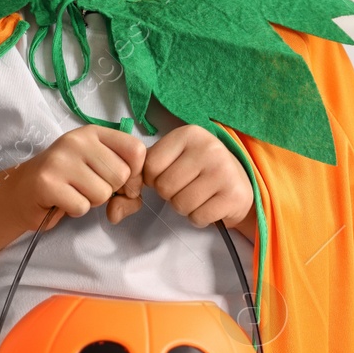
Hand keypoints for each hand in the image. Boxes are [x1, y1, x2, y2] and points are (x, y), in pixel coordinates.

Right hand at [13, 124, 145, 231]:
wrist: (22, 190)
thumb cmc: (68, 180)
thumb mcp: (98, 169)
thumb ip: (126, 180)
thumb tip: (135, 197)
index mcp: (93, 133)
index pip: (135, 150)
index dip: (136, 174)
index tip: (122, 183)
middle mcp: (77, 141)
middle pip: (121, 175)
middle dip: (110, 190)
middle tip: (88, 187)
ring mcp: (60, 160)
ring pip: (103, 193)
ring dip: (91, 201)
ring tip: (73, 191)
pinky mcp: (48, 182)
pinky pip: (82, 206)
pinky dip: (75, 210)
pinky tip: (62, 200)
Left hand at [107, 124, 253, 231]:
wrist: (241, 183)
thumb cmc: (198, 171)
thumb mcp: (171, 162)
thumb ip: (138, 178)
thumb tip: (112, 212)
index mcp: (188, 134)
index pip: (150, 167)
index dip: (155, 179)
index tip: (173, 174)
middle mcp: (208, 147)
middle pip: (164, 187)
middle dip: (171, 194)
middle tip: (188, 187)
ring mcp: (224, 171)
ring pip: (180, 205)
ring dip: (185, 207)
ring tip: (200, 195)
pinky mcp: (233, 195)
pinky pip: (198, 217)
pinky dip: (200, 217)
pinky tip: (211, 204)